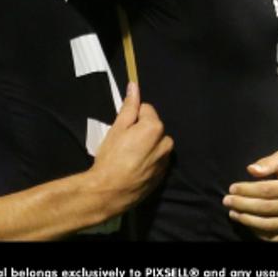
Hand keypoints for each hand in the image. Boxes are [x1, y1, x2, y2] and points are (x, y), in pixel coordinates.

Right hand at [90, 82, 173, 210]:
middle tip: (124, 142)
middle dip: (142, 130)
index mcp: (155, 127)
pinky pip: (158, 159)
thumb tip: (134, 86)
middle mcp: (166, 142)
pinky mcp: (164, 174)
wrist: (112, 190)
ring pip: (157, 143)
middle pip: (154, 127)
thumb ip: (129, 107)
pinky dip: (149, 159)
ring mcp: (166, 160)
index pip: (146, 109)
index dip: (133, 116)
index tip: (123, 129)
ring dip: (147, 145)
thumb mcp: (117, 128)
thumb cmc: (111, 156)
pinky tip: (135, 166)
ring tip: (129, 156)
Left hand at [224, 151, 277, 241]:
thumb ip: (268, 163)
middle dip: (243, 205)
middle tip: (226, 201)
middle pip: (268, 209)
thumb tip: (251, 170)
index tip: (231, 188)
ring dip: (248, 221)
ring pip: (271, 226)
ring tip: (233, 213)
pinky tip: (247, 223)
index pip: (268, 190)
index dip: (247, 190)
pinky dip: (259, 233)